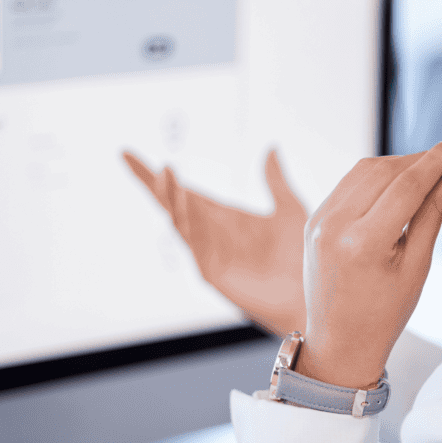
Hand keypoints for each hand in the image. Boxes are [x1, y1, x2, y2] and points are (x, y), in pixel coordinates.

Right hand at [123, 149, 308, 337]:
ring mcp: (208, 254)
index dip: (159, 175)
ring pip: (180, 221)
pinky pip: (195, 243)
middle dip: (152, 183)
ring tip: (166, 172)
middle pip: (171, 204)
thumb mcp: (289, 209)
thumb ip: (276, 181)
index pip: (184, 191)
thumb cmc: (301, 258)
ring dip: (171, 196)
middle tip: (129, 157)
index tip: (128, 153)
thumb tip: (271, 148)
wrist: (313, 294)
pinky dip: (189, 220)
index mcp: (222, 218)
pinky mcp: (212, 273)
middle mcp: (210, 234)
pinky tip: (187, 199)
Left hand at [295, 135, 441, 389]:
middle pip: (385, 170)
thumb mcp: (416, 266)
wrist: (339, 342)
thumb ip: (434, 214)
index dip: (436, 159)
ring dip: (396, 165)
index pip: (407, 184)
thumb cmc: (382, 314)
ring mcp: (319, 221)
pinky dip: (373, 178)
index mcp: (363, 242)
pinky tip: (395, 187)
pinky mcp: (312, 220)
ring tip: (425, 175)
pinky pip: (347, 184)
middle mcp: (335, 226)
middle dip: (418, 160)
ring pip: (363, 171)